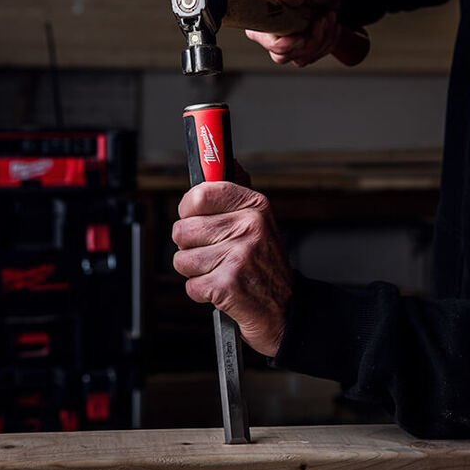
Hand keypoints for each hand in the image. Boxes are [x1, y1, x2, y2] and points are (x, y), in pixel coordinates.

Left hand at [172, 182, 291, 356]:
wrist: (287, 309)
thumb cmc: (265, 265)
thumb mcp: (259, 221)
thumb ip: (235, 193)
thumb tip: (223, 160)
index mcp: (254, 206)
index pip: (199, 195)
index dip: (188, 209)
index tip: (194, 216)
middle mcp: (249, 227)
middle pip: (183, 230)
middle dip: (190, 246)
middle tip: (213, 252)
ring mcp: (239, 256)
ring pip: (182, 259)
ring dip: (195, 271)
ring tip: (220, 271)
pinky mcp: (228, 285)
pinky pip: (190, 285)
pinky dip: (202, 292)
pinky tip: (222, 288)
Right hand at [245, 0, 349, 66]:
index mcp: (266, 2)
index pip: (260, 34)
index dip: (281, 43)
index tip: (301, 35)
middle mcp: (272, 21)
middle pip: (279, 53)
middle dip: (306, 43)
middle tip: (322, 20)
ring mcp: (286, 33)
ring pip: (297, 57)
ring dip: (320, 42)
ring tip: (329, 17)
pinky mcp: (300, 41)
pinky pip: (310, 56)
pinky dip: (327, 43)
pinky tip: (332, 24)